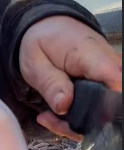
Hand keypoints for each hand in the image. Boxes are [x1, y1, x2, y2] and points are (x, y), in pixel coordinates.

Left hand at [19, 17, 121, 139]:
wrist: (48, 26)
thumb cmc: (42, 40)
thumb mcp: (35, 61)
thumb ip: (50, 83)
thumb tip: (64, 106)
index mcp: (92, 56)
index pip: (115, 82)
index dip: (103, 106)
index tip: (78, 119)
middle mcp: (109, 67)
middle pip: (109, 106)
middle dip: (80, 122)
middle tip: (50, 119)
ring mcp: (110, 78)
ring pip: (103, 112)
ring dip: (74, 123)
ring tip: (47, 117)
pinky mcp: (105, 86)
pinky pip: (96, 109)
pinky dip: (75, 118)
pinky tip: (54, 115)